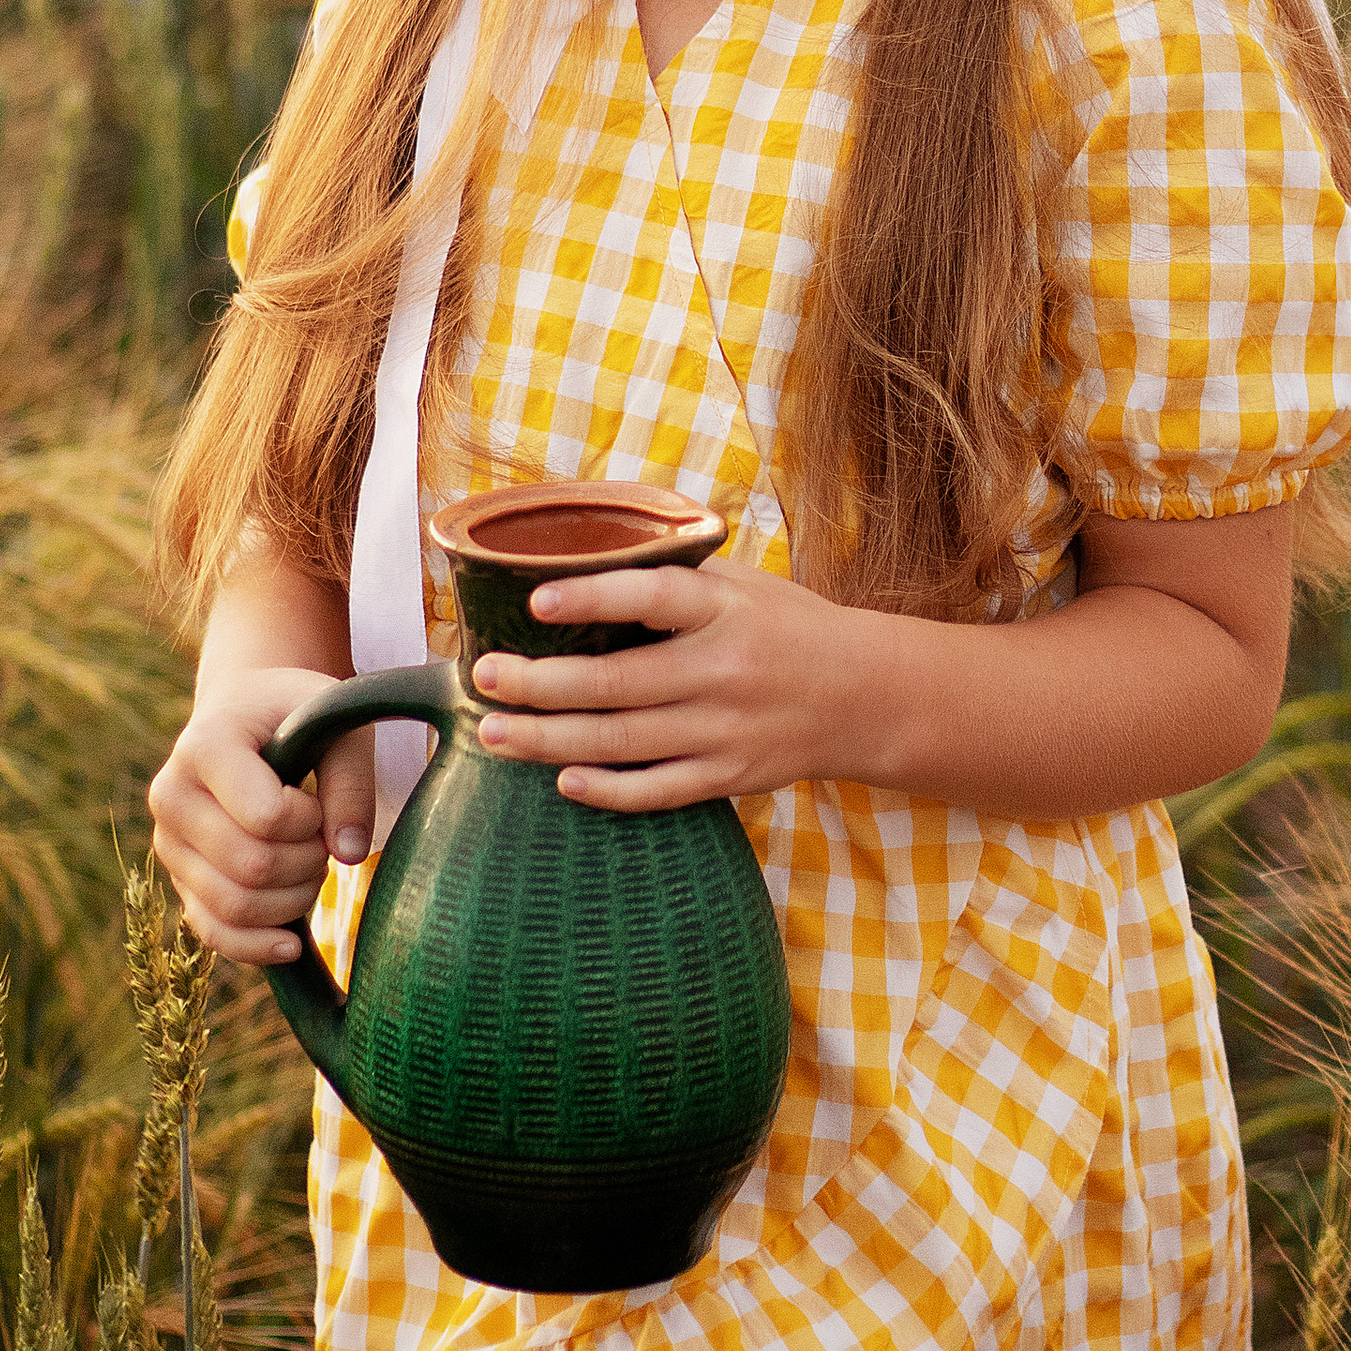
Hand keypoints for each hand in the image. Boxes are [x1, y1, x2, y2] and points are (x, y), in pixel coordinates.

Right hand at [148, 666, 375, 962]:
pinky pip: (212, 933)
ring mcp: (168, 843)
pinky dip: (255, 946)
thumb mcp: (331, 717)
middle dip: (307, 864)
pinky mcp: (178, 880)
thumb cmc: (292, 712)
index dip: (310, 820)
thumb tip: (350, 854)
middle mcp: (171, 796)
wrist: (242, 714)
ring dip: (292, 901)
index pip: (267, 816)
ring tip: (310, 866)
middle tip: (323, 839)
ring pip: (233, 906)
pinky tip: (291, 943)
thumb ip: (351, 780)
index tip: (317, 799)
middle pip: (251, 866)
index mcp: (204, 746)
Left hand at [472, 559, 858, 813]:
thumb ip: (673, 576)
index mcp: (725, 609)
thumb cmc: (787, 625)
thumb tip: (578, 560)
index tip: (535, 601)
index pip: (652, 596)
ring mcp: (725, 731)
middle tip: (484, 677)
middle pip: (618, 684)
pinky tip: (562, 780)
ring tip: (495, 731)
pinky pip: (657, 791)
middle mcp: (723, 671)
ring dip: (549, 740)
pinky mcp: (729, 776)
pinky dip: (607, 790)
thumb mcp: (742, 583)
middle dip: (540, 684)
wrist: (866, 696)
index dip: (592, 596)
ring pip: (622, 743)